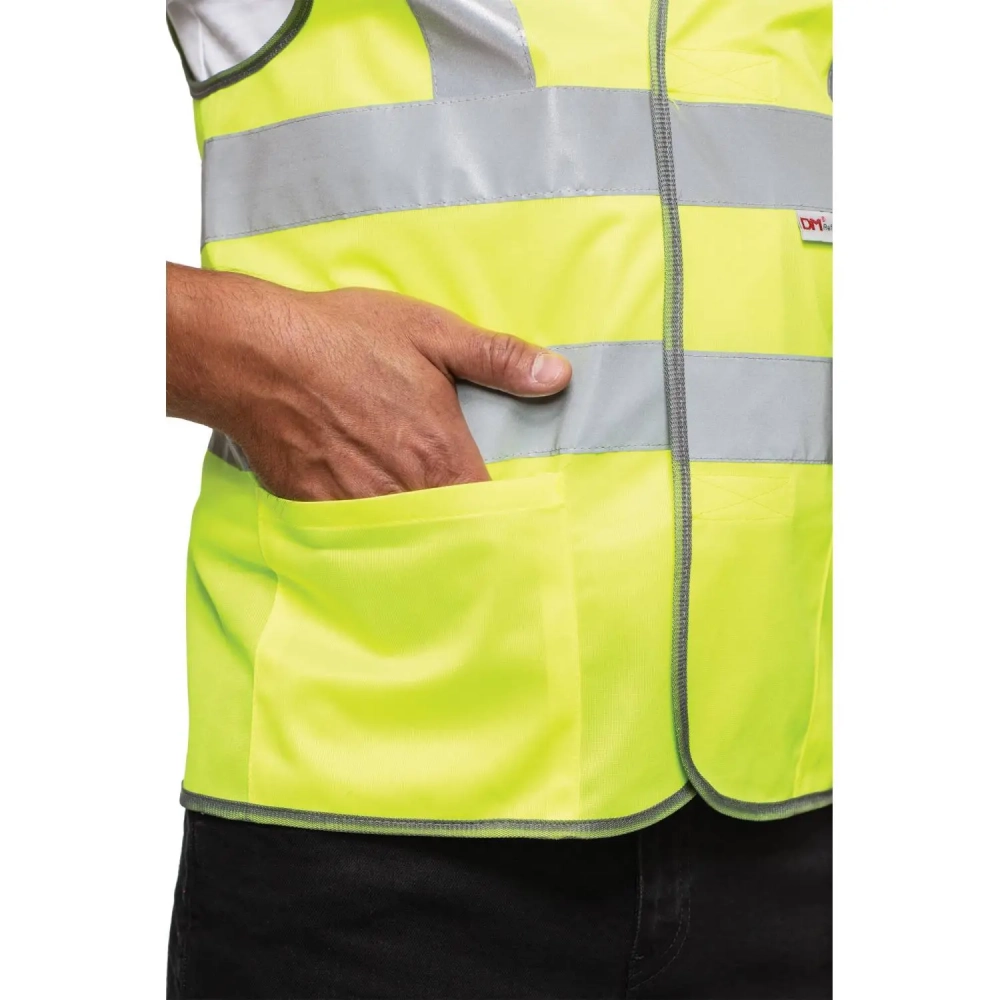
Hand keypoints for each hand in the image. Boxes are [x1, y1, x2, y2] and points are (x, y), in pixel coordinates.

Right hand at [166, 265, 571, 499]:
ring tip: (424, 531)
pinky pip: (353, 537)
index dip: (500, 519)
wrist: (255, 354)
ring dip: (415, 538)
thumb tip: (558, 376)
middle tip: (469, 534)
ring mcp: (357, 507)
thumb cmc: (344, 339)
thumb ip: (497, 359)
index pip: (488, 512)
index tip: (510, 522)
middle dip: (459, 532)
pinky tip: (370, 521)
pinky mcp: (316, 511)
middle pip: (446, 533)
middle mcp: (404, 491)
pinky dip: (367, 535)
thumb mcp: (431, 333)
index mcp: (440, 455)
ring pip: (401, 541)